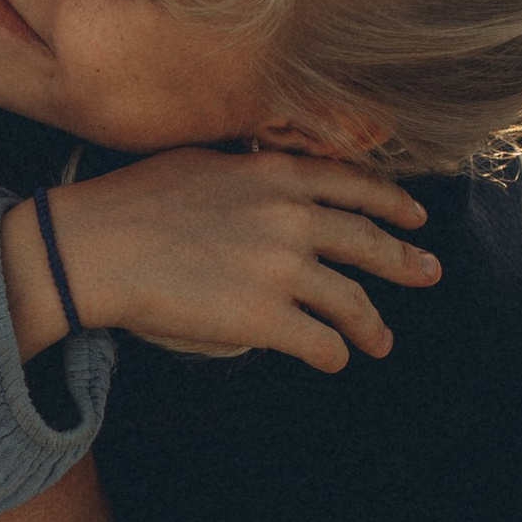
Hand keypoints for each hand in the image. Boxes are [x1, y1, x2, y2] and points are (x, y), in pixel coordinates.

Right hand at [6, 153, 438, 370]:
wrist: (93, 248)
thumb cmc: (131, 203)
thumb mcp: (202, 162)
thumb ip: (249, 172)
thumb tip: (271, 184)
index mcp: (277, 175)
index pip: (355, 186)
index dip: (393, 204)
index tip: (416, 219)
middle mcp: (291, 217)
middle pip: (369, 243)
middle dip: (406, 263)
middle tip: (429, 274)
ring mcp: (282, 269)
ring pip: (354, 302)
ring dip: (373, 326)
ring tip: (380, 341)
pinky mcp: (264, 318)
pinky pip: (321, 342)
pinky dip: (334, 354)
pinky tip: (334, 359)